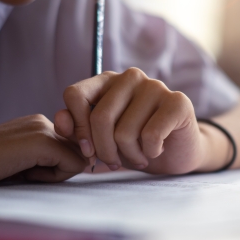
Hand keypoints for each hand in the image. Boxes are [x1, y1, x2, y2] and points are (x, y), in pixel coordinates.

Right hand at [0, 115, 90, 187]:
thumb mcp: (24, 161)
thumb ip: (51, 158)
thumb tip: (84, 164)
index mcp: (40, 124)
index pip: (74, 147)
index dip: (60, 166)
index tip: (32, 170)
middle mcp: (45, 121)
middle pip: (79, 152)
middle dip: (61, 169)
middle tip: (28, 172)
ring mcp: (44, 129)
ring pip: (80, 158)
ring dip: (57, 173)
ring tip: (25, 171)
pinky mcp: (43, 141)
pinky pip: (74, 165)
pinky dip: (54, 177)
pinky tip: (26, 173)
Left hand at [55, 68, 215, 173]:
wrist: (177, 153)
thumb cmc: (136, 144)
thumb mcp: (101, 140)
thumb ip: (77, 130)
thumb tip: (61, 122)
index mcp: (107, 80)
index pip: (75, 95)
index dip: (77, 128)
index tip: (88, 151)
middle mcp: (131, 77)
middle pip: (100, 117)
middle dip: (105, 150)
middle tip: (115, 162)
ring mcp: (156, 86)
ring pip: (125, 131)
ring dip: (130, 155)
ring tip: (139, 156)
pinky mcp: (178, 102)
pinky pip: (151, 135)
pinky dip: (150, 152)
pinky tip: (156, 149)